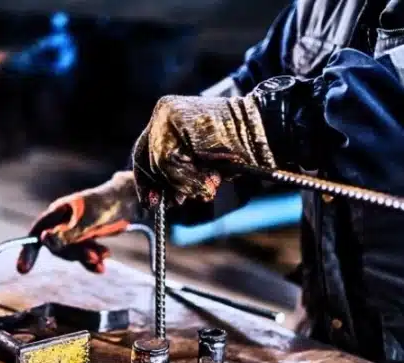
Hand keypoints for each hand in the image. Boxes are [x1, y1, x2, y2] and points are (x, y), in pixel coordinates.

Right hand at [17, 171, 139, 273]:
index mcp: (58, 212)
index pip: (37, 232)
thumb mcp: (88, 221)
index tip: (23, 270)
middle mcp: (63, 222)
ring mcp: (75, 231)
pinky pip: (84, 256)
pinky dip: (93, 261)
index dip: (28, 251)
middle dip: (75, 255)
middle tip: (94, 257)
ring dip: (86, 259)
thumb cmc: (107, 205)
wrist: (130, 202)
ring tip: (104, 258)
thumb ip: (67, 234)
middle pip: (57, 247)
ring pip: (72, 253)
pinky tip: (105, 262)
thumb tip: (43, 240)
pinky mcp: (87, 239)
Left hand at [132, 94, 275, 207]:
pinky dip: (189, 177)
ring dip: (185, 182)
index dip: (146, 181)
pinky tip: (213, 176)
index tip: (149, 202)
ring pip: (160, 162)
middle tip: (178, 201)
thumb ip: (179, 174)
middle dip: (165, 185)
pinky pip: (168, 160)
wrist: (264, 134)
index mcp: (169, 120)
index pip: (145, 154)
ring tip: (213, 182)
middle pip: (148, 160)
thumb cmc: (238, 151)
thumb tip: (162, 196)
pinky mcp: (175, 120)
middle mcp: (164, 113)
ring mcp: (168, 115)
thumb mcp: (202, 167)